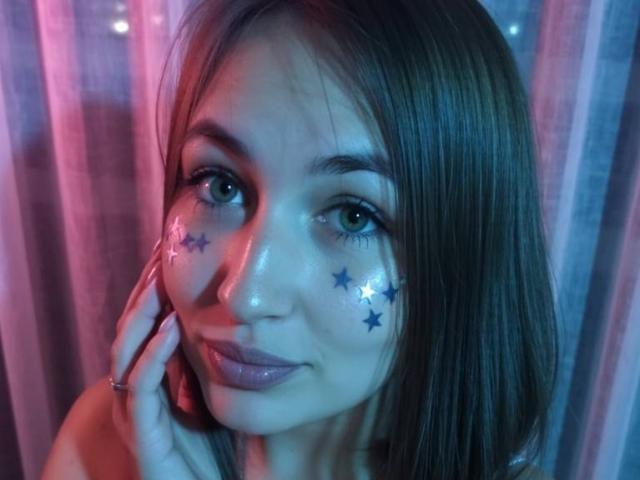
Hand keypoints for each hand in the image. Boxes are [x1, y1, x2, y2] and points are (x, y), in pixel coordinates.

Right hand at [110, 241, 201, 478]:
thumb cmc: (214, 453)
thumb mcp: (214, 397)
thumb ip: (213, 365)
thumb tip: (239, 325)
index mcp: (153, 381)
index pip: (145, 327)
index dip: (151, 291)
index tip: (167, 256)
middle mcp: (138, 392)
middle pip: (130, 331)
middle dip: (143, 292)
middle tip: (159, 254)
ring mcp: (136, 412)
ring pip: (126, 352)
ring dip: (142, 314)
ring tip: (159, 282)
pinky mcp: (143, 434)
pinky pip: (141, 386)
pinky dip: (153, 354)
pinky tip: (169, 327)